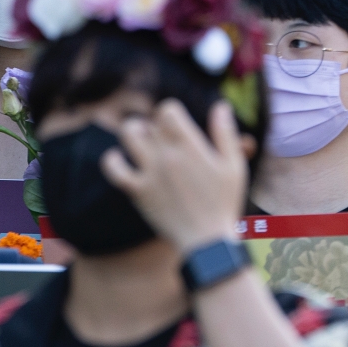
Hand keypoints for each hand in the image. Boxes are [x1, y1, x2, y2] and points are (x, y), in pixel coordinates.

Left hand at [101, 99, 250, 251]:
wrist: (206, 239)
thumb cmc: (224, 202)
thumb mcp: (234, 166)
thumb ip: (225, 134)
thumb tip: (220, 106)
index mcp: (191, 147)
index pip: (167, 110)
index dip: (171, 112)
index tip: (177, 123)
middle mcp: (167, 156)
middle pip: (149, 122)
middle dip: (155, 124)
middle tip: (162, 135)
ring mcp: (149, 172)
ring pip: (129, 135)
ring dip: (133, 131)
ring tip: (141, 138)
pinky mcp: (137, 191)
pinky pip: (114, 168)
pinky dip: (113, 159)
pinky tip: (119, 158)